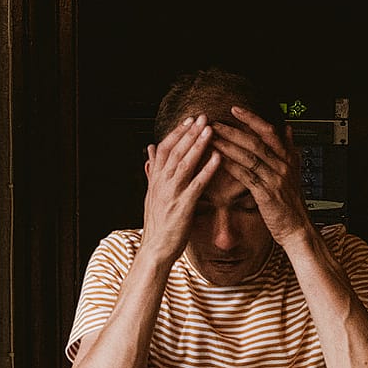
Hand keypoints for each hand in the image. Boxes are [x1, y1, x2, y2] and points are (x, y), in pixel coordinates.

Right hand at [142, 114, 218, 265]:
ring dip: (198, 144)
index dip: (176, 133)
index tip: (188, 120)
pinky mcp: (183, 206)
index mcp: (155, 179)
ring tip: (210, 129)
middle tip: (202, 117)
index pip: (164, 148)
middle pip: (175, 151)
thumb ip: (153, 170)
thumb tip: (150, 150)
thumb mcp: (152, 193)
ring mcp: (171, 193)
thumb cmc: (157, 224)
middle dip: (189, 132)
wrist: (154, 250)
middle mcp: (161, 183)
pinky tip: (218, 157)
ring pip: (184, 162)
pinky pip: (197, 183)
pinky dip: (207, 169)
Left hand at [211, 106, 312, 245]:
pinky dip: (231, 166)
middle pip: (256, 142)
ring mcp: (276, 179)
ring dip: (227, 145)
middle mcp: (283, 165)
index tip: (235, 110)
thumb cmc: (291, 200)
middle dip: (233, 130)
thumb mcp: (294, 171)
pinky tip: (217, 159)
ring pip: (249, 157)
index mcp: (288, 157)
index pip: (269, 132)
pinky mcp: (267, 194)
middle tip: (214, 123)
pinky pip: (246, 176)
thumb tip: (288, 128)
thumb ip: (289, 148)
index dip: (252, 119)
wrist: (298, 227)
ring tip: (210, 138)